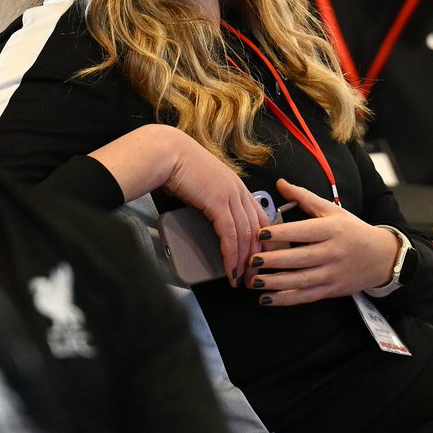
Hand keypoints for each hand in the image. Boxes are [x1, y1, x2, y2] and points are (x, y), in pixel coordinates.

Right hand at [89, 125, 266, 286]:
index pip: (260, 216)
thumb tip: (215, 216)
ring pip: (245, 234)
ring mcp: (230, 195)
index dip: (263, 239)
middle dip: (257, 255)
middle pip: (257, 228)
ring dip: (243, 261)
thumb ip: (215, 197)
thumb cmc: (180, 166)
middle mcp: (239, 190)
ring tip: (240, 279)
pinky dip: (231, 256)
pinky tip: (230, 269)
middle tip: (254, 275)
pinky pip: (230, 235)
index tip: (261, 257)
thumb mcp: (205, 182)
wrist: (168, 154)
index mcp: (237, 185)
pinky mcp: (218, 202)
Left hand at [245, 179, 399, 305]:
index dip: (282, 233)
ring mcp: (333, 273)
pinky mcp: (331, 290)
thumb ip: (304, 197)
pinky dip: (286, 299)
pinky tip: (266, 298)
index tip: (260, 232)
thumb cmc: (352, 230)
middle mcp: (333, 252)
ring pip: (301, 280)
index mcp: (332, 229)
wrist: (381, 257)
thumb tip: (280, 183)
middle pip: (301, 258)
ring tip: (254, 281)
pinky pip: (306, 296)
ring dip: (276, 283)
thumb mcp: (332, 210)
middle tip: (252, 259)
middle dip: (274, 260)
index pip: (304, 231)